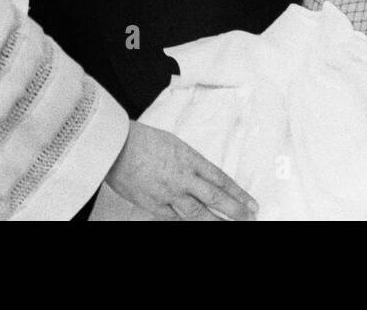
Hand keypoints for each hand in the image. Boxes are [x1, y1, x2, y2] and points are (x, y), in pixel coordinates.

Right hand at [104, 122, 257, 220]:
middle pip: (215, 198)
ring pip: (197, 214)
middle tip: (249, 219)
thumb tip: (202, 177)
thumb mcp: (173, 144)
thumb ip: (189, 162)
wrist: (114, 146)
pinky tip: (195, 224)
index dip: (238, 193)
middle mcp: (183, 177)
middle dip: (235, 211)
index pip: (221, 179)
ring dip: (215, 222)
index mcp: (189, 158)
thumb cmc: (141, 140)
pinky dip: (186, 222)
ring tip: (229, 227)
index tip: (252, 204)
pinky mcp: (153, 205)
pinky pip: (174, 218)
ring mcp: (168, 193)